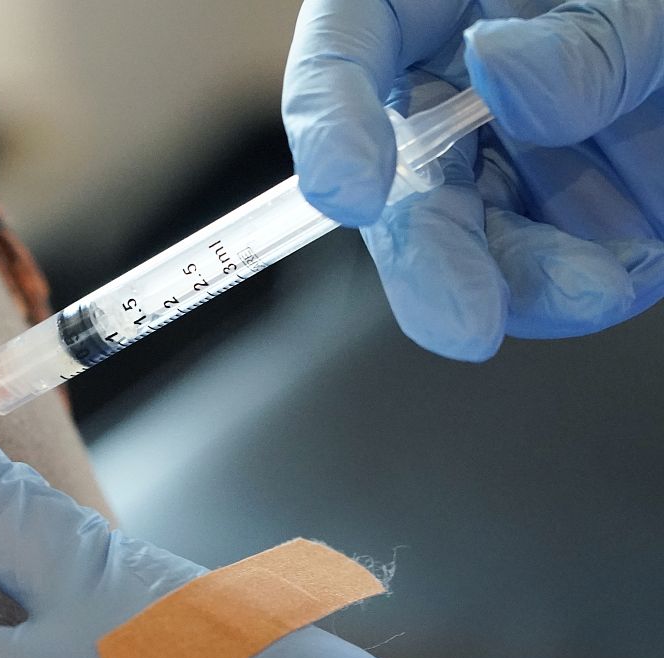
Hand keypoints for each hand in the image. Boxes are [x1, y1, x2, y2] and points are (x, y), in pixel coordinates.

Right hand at [283, 0, 663, 360]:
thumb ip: (584, 30)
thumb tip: (507, 78)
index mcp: (431, 1)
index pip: (342, 56)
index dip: (331, 126)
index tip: (350, 192)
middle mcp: (458, 79)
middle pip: (406, 176)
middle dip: (434, 257)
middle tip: (463, 321)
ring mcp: (516, 145)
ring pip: (481, 237)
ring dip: (528, 279)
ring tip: (597, 286)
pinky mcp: (574, 198)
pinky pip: (562, 254)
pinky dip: (595, 276)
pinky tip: (629, 265)